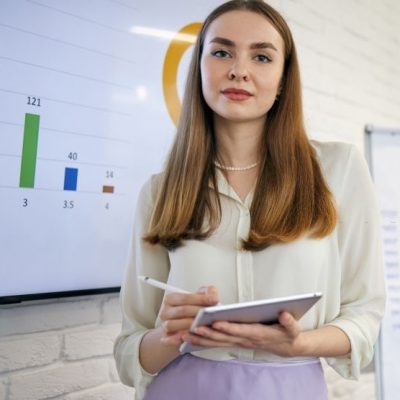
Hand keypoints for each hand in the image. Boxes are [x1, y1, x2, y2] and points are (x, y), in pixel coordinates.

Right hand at [159, 286, 218, 347]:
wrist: (183, 328)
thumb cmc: (193, 310)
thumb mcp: (199, 298)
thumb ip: (207, 292)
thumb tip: (213, 296)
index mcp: (171, 298)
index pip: (186, 298)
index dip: (201, 299)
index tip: (215, 300)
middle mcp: (166, 311)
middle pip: (182, 311)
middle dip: (198, 312)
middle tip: (212, 313)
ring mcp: (165, 326)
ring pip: (176, 324)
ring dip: (190, 325)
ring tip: (205, 325)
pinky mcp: (167, 339)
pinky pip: (170, 339)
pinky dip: (178, 338)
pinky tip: (191, 337)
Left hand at [181, 311, 304, 356]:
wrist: (287, 346)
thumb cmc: (288, 334)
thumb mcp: (293, 328)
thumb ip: (290, 321)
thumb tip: (284, 314)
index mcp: (258, 334)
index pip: (241, 330)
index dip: (228, 327)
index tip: (215, 322)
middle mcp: (246, 340)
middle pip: (224, 338)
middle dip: (208, 334)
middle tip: (192, 328)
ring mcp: (240, 342)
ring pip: (217, 342)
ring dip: (200, 340)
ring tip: (183, 335)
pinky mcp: (235, 341)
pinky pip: (217, 343)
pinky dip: (203, 342)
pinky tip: (189, 339)